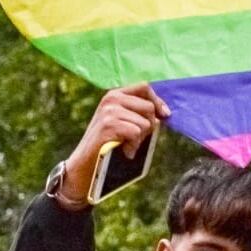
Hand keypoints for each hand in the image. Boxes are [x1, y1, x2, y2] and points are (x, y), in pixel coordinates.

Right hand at [58, 83, 167, 208]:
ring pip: (145, 123)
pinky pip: (136, 133)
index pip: (144, 87)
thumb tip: (162, 113)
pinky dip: (133, 146)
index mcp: (114, 95)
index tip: (165, 115)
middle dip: (148, 126)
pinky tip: (124, 151)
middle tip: (135, 139)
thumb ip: (138, 113)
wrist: (85, 163)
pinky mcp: (109, 124)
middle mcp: (111, 98)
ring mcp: (109, 111)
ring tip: (126, 146)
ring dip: (140, 139)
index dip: (157, 101)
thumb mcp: (122, 122)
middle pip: (148, 107)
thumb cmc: (107, 144)